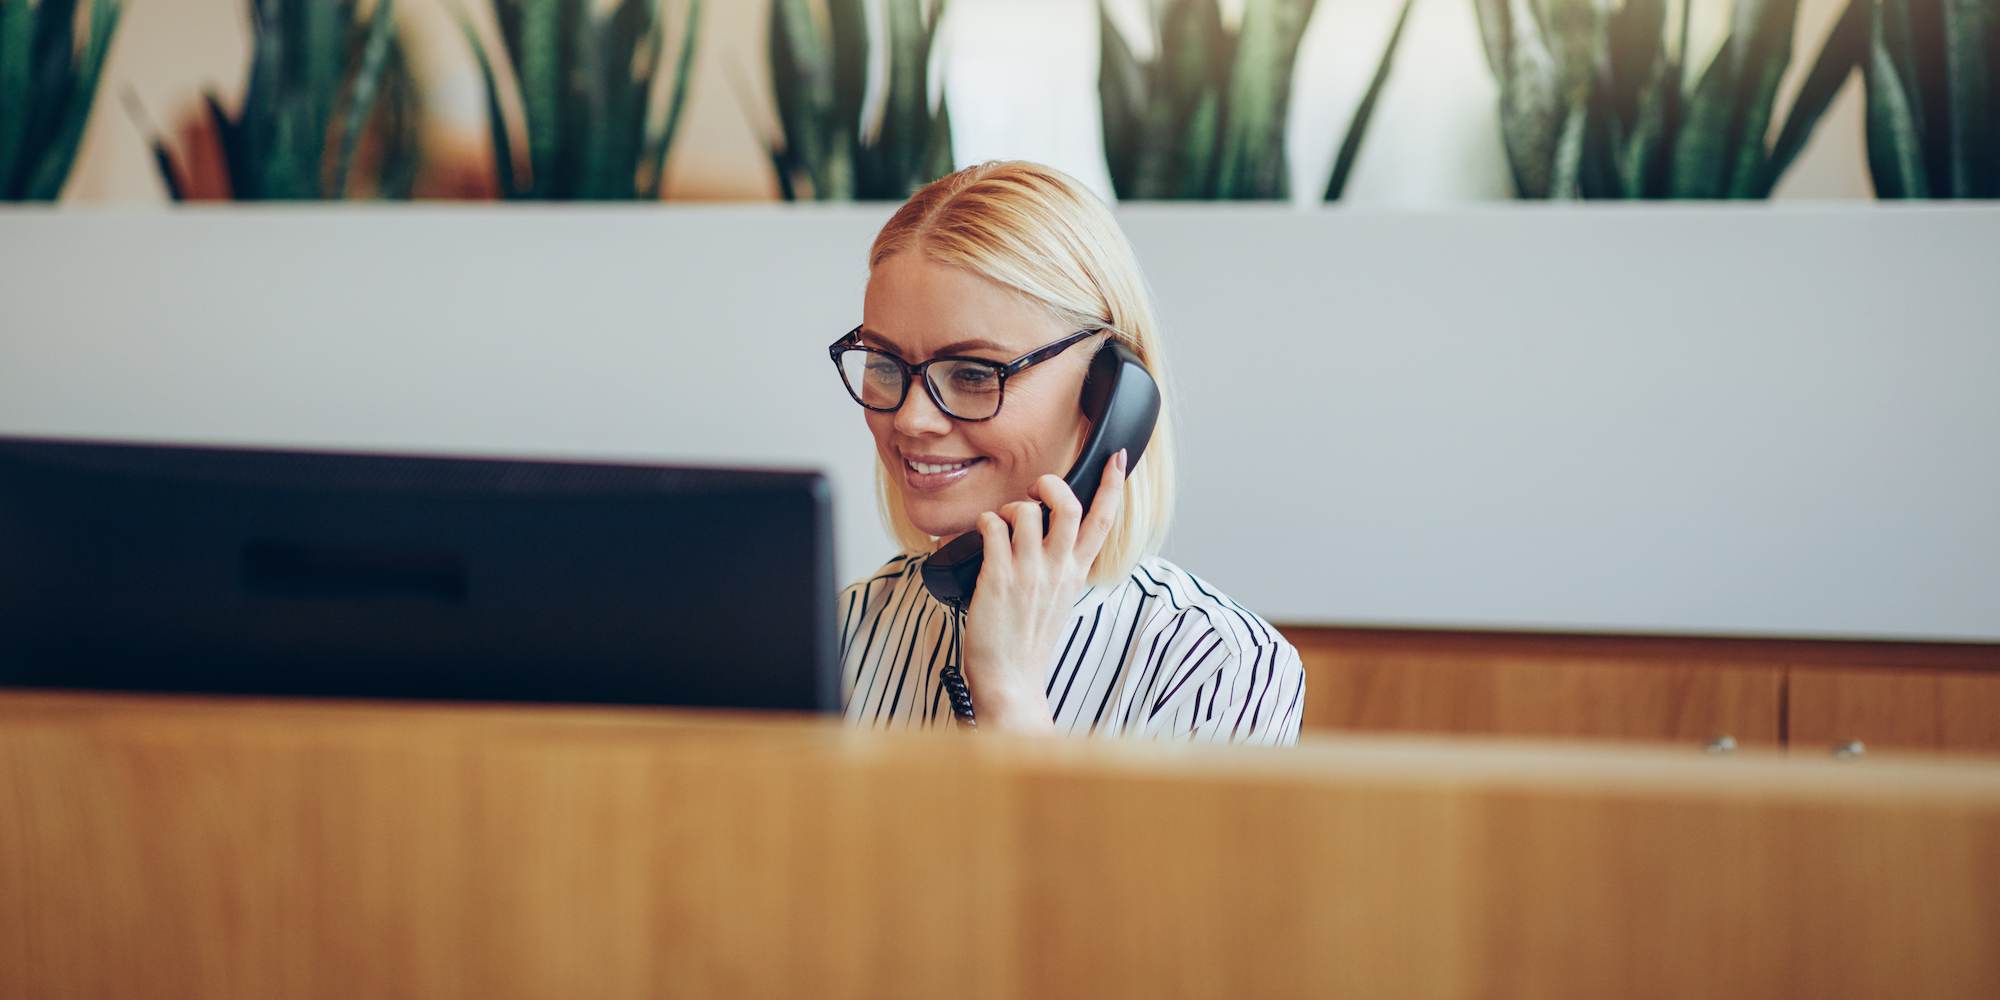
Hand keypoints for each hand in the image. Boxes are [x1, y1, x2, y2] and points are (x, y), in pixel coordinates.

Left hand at [960, 449, 1129, 733]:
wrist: (1012, 682)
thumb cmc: (1029, 643)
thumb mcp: (1059, 601)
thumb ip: (1062, 568)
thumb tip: (1051, 538)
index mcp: (1075, 574)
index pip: (1102, 522)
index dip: (1112, 485)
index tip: (1117, 459)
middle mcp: (1057, 570)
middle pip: (1069, 507)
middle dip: (1052, 484)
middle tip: (1037, 488)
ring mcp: (1028, 573)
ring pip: (1027, 512)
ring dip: (1011, 507)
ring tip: (1002, 523)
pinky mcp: (997, 579)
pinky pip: (993, 528)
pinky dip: (985, 522)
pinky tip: (982, 533)